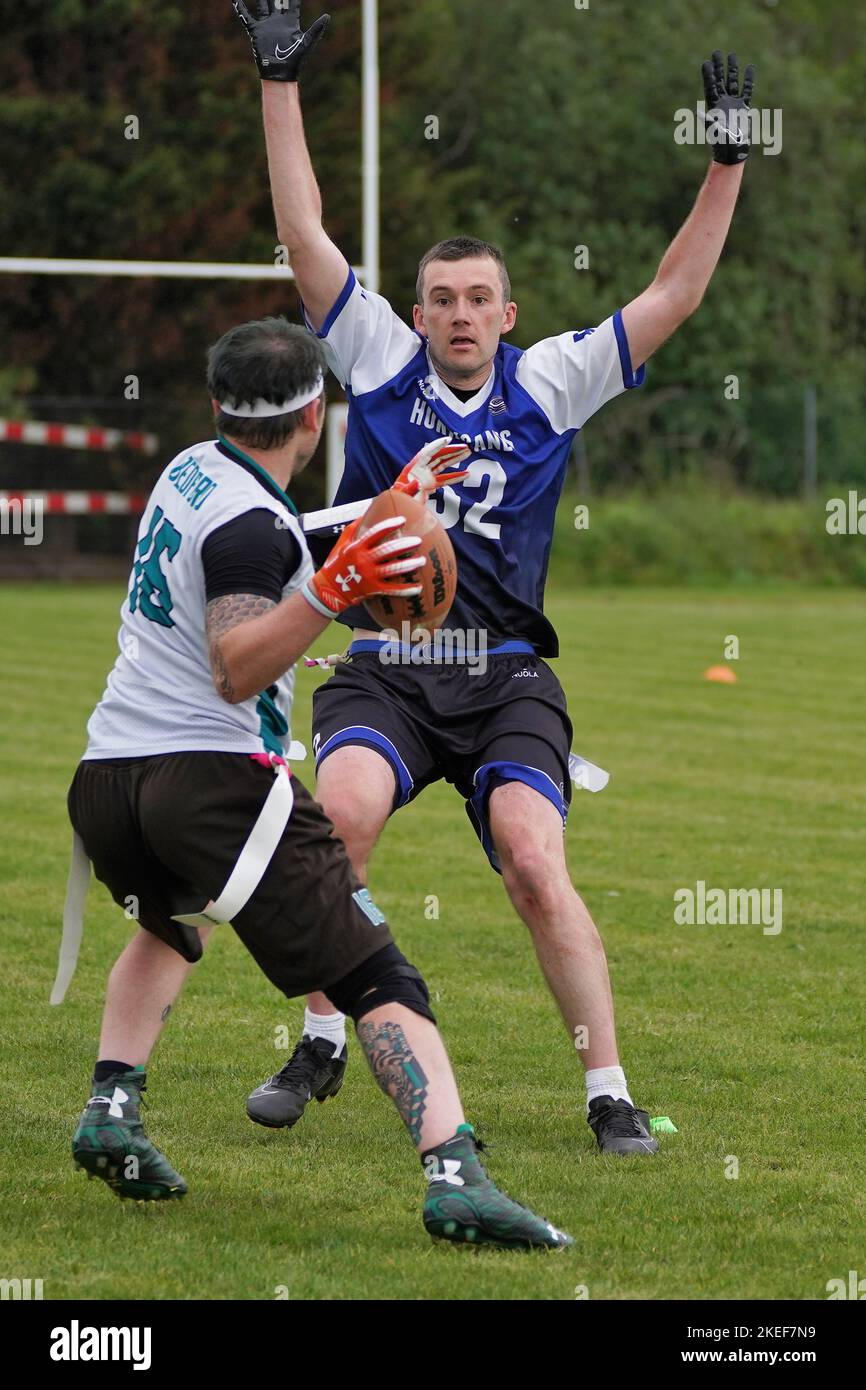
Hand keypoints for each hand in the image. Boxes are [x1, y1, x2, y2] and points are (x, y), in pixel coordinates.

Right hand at [233, 0, 328, 82]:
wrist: (280, 74)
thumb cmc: (296, 61)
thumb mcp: (307, 43)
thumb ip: (316, 29)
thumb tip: (327, 16)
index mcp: (290, 22)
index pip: (292, 3)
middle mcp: (278, 21)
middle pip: (276, 0)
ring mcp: (266, 25)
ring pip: (262, 4)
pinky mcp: (256, 31)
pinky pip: (246, 17)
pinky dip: (240, 8)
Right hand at [302, 515, 425, 616]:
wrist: (329, 589)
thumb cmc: (337, 562)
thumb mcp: (343, 543)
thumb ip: (355, 527)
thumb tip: (367, 510)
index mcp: (356, 547)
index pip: (375, 533)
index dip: (389, 526)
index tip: (403, 520)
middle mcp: (363, 560)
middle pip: (387, 550)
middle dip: (404, 545)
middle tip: (418, 541)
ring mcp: (369, 576)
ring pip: (392, 569)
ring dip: (409, 565)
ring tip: (422, 560)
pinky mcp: (373, 590)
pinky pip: (392, 589)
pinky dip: (406, 589)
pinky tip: (418, 587)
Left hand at [393, 436, 471, 501]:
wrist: (396, 510)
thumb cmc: (397, 502)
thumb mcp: (403, 496)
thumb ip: (410, 490)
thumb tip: (418, 483)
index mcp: (412, 469)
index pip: (426, 454)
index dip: (437, 446)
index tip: (448, 440)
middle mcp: (420, 470)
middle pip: (437, 457)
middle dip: (451, 451)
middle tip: (465, 447)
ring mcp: (425, 477)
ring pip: (442, 464)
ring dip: (455, 459)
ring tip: (467, 453)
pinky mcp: (429, 485)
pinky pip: (444, 479)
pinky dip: (455, 477)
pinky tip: (466, 474)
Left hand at [701, 50, 755, 164]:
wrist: (732, 151)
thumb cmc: (721, 143)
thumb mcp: (713, 131)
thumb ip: (708, 120)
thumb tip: (699, 112)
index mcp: (713, 107)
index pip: (710, 87)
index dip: (708, 75)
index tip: (706, 62)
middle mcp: (722, 102)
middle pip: (720, 80)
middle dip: (719, 66)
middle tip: (717, 52)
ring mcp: (733, 103)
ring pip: (733, 82)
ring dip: (732, 69)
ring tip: (732, 55)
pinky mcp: (743, 107)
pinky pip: (747, 90)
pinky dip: (748, 79)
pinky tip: (750, 68)